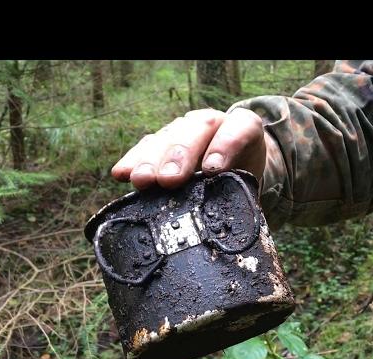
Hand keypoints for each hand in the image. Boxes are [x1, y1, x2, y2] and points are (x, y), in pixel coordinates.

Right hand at [111, 108, 268, 189]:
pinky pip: (146, 147)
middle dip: (181, 154)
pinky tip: (121, 174)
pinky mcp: (162, 142)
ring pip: (168, 136)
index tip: (213, 171)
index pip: (239, 128)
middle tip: (169, 179)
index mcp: (243, 128)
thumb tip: (232, 220)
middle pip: (197, 128)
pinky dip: (134, 161)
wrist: (234, 171)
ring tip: (142, 180)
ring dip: (152, 159)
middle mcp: (212, 123)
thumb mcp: (251, 188)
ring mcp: (184, 130)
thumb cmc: (245, 182)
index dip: (226, 145)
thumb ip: (244, 196)